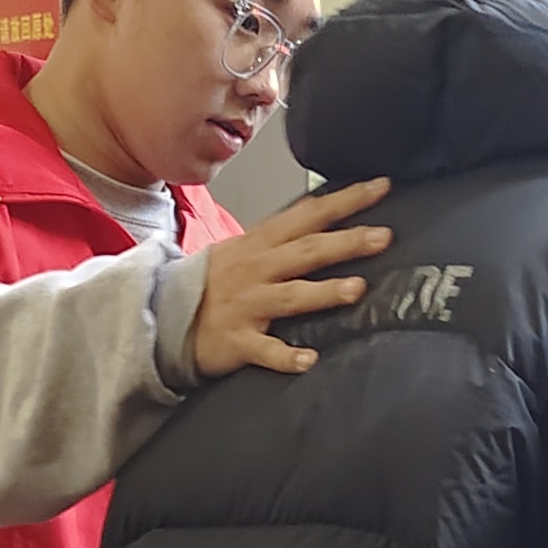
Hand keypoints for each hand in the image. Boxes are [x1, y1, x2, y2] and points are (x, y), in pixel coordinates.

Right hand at [191, 177, 391, 378]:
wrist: (163, 315)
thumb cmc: (214, 283)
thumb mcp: (245, 249)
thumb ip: (283, 237)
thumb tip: (325, 217)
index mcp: (261, 243)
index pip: (308, 214)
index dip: (345, 200)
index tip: (380, 187)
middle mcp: (256, 269)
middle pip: (306, 251)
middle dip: (345, 242)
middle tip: (384, 237)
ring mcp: (247, 305)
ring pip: (290, 295)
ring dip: (323, 292)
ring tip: (357, 290)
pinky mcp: (237, 341)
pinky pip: (264, 350)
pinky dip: (286, 356)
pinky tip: (309, 360)